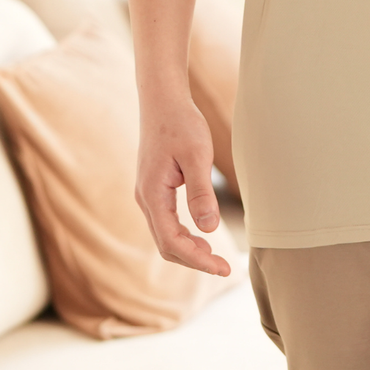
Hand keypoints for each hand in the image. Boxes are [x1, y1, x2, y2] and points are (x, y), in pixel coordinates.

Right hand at [135, 97, 232, 275]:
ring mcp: (148, 194)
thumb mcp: (196, 155)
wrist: (162, 100)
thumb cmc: (181, 123)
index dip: (197, 259)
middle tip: (224, 268)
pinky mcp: (154, 188)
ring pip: (164, 235)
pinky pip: (165, 222)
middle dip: (194, 260)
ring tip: (215, 257)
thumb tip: (209, 229)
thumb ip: (201, 192)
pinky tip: (201, 234)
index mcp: (152, 194)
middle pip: (166, 245)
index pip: (172, 241)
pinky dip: (182, 235)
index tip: (222, 268)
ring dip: (188, 249)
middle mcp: (145, 198)